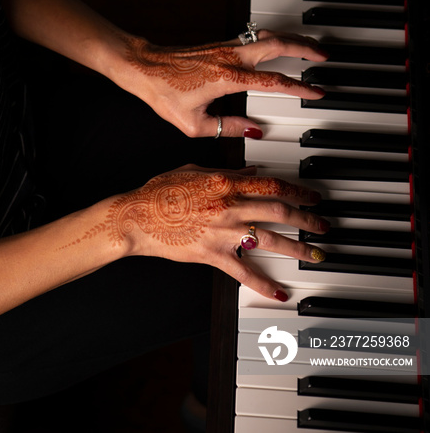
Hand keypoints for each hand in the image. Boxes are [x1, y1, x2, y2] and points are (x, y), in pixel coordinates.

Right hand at [101, 165, 328, 301]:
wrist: (139, 216)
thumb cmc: (162, 191)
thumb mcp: (195, 170)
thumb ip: (226, 171)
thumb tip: (250, 172)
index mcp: (226, 182)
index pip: (271, 184)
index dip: (297, 191)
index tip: (312, 197)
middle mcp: (229, 206)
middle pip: (279, 211)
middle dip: (307, 218)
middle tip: (323, 225)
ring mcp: (223, 232)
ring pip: (270, 239)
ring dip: (297, 247)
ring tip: (315, 254)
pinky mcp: (213, 255)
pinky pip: (243, 271)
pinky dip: (263, 283)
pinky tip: (280, 292)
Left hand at [120, 29, 326, 137]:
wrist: (144, 68)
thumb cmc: (164, 94)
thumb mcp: (193, 124)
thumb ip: (226, 128)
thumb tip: (253, 129)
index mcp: (227, 78)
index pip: (273, 82)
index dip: (299, 87)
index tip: (316, 92)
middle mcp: (230, 58)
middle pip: (278, 45)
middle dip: (305, 48)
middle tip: (325, 56)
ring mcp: (226, 48)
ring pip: (268, 36)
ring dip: (293, 39)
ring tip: (311, 47)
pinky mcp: (221, 45)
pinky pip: (255, 38)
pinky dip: (275, 38)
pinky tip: (280, 44)